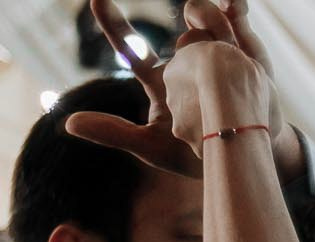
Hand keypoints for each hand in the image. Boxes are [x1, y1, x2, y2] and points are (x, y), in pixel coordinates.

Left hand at [66, 0, 281, 178]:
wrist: (244, 155)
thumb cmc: (194, 154)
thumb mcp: (151, 147)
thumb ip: (113, 132)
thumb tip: (70, 122)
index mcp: (159, 80)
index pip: (132, 50)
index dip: (114, 24)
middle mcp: (184, 61)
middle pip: (181, 40)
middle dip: (195, 45)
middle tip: (205, 77)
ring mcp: (213, 52)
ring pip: (204, 25)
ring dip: (214, 27)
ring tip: (227, 49)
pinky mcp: (242, 48)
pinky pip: (234, 16)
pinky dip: (234, 8)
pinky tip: (234, 7)